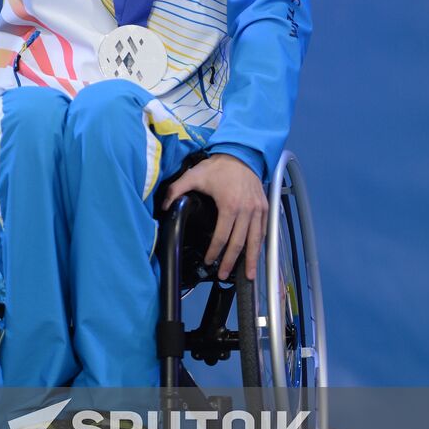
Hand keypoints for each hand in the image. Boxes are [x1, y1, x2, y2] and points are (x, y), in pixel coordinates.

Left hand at [162, 154, 267, 281]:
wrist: (242, 154)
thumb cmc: (219, 166)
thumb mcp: (194, 175)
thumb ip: (176, 190)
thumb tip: (164, 207)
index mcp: (230, 205)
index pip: (222, 237)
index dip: (214, 252)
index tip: (208, 261)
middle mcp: (246, 210)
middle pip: (239, 243)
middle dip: (232, 262)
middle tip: (224, 275)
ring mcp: (258, 209)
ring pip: (255, 240)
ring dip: (252, 259)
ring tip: (249, 275)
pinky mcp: (265, 207)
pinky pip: (263, 230)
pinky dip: (260, 244)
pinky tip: (256, 255)